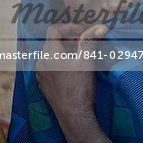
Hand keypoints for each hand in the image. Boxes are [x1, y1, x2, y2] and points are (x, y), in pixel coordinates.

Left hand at [36, 24, 124, 142]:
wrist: (73, 115)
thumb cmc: (80, 88)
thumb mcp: (87, 62)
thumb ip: (90, 41)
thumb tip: (101, 27)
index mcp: (49, 54)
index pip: (54, 30)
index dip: (70, 27)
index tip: (84, 33)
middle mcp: (40, 62)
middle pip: (53, 41)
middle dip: (71, 38)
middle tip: (87, 43)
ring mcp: (41, 73)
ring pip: (53, 53)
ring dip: (67, 50)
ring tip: (82, 56)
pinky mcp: (44, 83)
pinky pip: (51, 65)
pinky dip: (62, 61)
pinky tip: (75, 69)